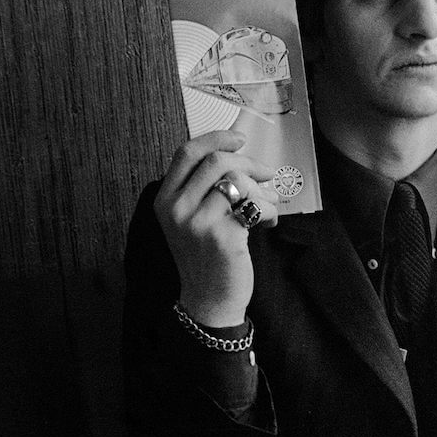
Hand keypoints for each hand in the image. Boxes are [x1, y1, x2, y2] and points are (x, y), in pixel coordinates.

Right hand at [153, 130, 276, 326]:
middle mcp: (176, 208)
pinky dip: (271, 211)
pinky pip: (256, 206)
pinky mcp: (222, 236)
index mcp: (165, 199)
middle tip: (266, 174)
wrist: (209, 299)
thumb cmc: (208, 254)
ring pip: (239, 181)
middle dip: (250, 163)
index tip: (240, 138)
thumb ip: (207, 187)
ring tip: (268, 206)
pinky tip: (269, 223)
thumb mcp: (194, 217)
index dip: (217, 138)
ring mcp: (197, 222)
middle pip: (217, 161)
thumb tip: (243, 156)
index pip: (187, 153)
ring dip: (263, 191)